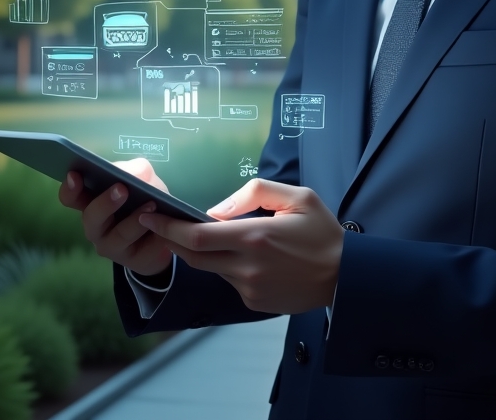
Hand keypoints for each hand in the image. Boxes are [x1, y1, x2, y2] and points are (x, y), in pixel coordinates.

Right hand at [58, 157, 173, 276]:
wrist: (166, 233)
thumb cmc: (145, 199)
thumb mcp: (144, 179)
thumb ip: (137, 170)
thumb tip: (135, 174)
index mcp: (92, 202)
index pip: (71, 198)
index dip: (70, 188)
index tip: (74, 175)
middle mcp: (96, 226)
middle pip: (91, 217)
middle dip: (105, 203)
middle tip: (122, 189)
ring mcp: (111, 246)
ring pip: (119, 235)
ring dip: (135, 220)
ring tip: (151, 204)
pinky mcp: (133, 260)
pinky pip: (143, 248)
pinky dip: (155, 234)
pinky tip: (163, 227)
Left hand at [137, 179, 342, 313]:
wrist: (345, 276)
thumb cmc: (322, 231)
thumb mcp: (297, 197)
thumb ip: (254, 193)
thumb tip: (216, 209)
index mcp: (255, 237)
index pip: (197, 236)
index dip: (168, 227)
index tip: (150, 216)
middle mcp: (247, 266)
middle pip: (194, 256)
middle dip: (171, 240)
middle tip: (156, 223)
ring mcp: (249, 289)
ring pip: (211, 268)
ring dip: (202, 252)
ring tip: (201, 233)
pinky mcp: (254, 303)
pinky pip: (229, 280)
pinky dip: (226, 265)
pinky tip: (242, 254)